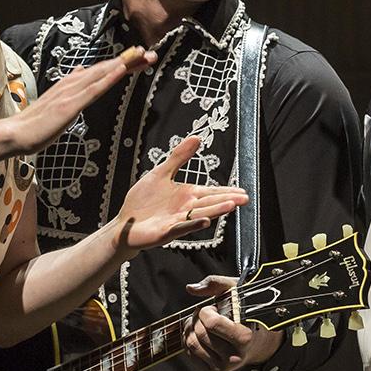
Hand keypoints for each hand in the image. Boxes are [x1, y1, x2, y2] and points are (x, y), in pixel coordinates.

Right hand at [10, 46, 154, 152]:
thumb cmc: (37, 123)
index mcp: (71, 83)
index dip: (122, 64)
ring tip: (141, 54)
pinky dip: (108, 78)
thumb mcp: (58, 101)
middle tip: (149, 53)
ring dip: (123, 64)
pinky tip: (121, 70)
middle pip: (106, 68)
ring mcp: (71, 92)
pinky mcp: (70, 104)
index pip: (101, 71)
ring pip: (102, 74)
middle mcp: (72, 83)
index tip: (140, 58)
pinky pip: (93, 89)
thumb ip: (70, 86)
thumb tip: (80, 71)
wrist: (17, 133)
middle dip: (129, 60)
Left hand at [112, 137, 248, 257]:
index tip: (242, 191)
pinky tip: (205, 221)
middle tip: (244, 198)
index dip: (226, 191)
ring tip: (231, 206)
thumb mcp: (161, 173)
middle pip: (209, 203)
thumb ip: (178, 157)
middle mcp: (185, 209)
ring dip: (215, 211)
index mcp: (186, 195)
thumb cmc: (143, 201)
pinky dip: (192, 224)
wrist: (125, 223)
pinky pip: (180, 227)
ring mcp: (176, 221)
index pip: (210, 192)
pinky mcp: (165, 232)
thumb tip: (196, 138)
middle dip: (227, 200)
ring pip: (199, 215)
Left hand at [183, 274, 281, 370]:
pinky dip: (189, 340)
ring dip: (190, 329)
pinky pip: (190, 354)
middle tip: (207, 314)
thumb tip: (191, 288)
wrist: (258, 341)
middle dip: (197, 318)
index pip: (212, 323)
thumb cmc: (246, 313)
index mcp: (245, 337)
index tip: (213, 308)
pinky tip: (199, 334)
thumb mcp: (238, 292)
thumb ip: (216, 283)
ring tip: (201, 323)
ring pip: (191, 344)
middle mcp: (235, 356)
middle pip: (199, 332)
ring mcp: (225, 367)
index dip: (206, 311)